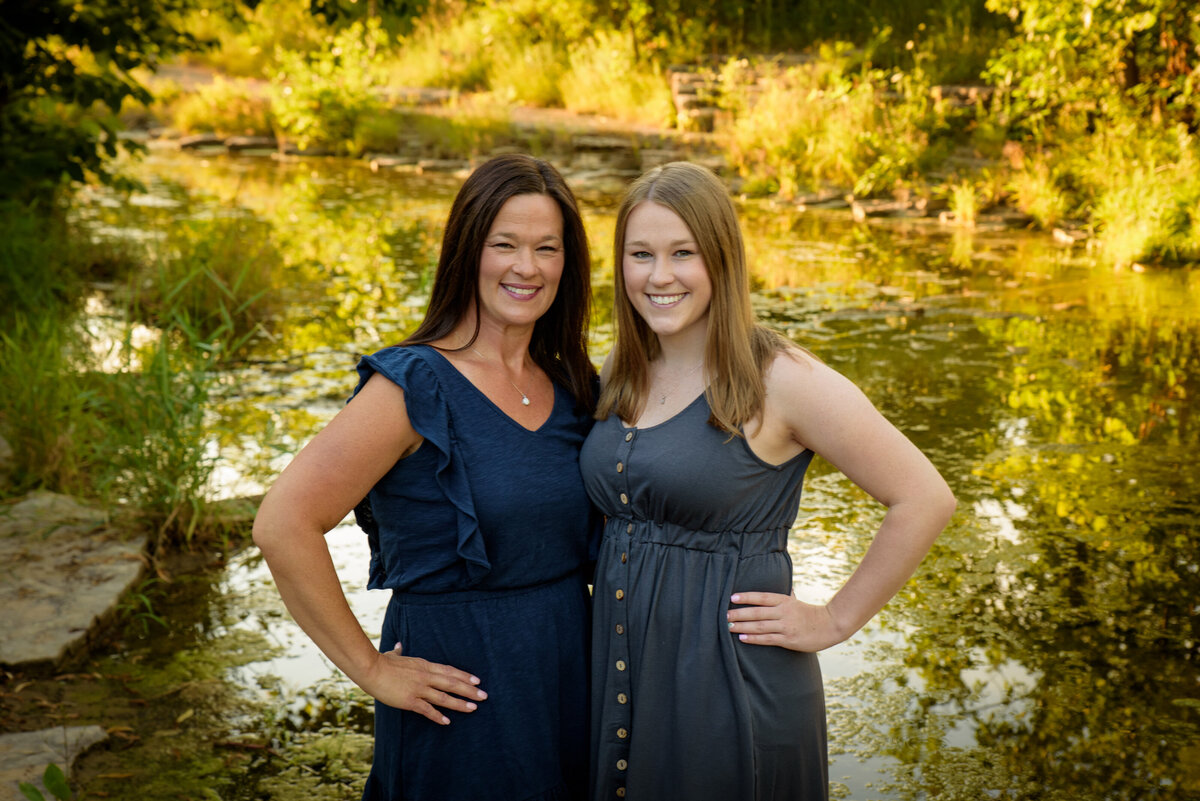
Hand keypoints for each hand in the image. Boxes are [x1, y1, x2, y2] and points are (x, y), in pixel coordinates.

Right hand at [360, 641, 487, 725]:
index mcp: (424, 665)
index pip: (449, 671)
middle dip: (469, 690)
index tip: (477, 680)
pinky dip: (438, 716)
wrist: (371, 669)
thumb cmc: (381, 662)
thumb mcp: (393, 655)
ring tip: (473, 708)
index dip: (464, 676)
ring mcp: (419, 688)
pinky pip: (427, 710)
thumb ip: (399, 652)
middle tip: (484, 695)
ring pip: (444, 697)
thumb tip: (399, 646)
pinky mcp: (410, 700)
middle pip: (452, 683)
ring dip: (460, 703)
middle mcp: (425, 676)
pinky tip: (447, 722)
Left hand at [726, 592, 845, 651]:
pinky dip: (754, 639)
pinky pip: (767, 639)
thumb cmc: (811, 614)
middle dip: (739, 614)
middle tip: (723, 615)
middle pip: (757, 612)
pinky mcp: (788, 640)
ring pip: (760, 626)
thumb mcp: (797, 602)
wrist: (830, 625)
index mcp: (784, 601)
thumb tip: (783, 587)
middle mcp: (784, 612)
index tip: (732, 597)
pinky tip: (742, 638)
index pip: (762, 597)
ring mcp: (786, 626)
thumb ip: (786, 596)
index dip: (746, 597)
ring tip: (728, 626)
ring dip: (742, 627)